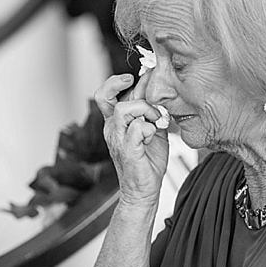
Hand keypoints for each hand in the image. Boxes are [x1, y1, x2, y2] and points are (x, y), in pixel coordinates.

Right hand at [94, 72, 169, 205]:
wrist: (145, 189)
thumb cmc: (148, 161)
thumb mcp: (152, 129)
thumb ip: (152, 111)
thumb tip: (159, 90)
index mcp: (115, 122)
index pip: (106, 94)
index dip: (117, 81)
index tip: (133, 76)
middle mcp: (112, 129)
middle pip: (112, 97)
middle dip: (137, 91)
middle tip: (154, 99)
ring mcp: (117, 139)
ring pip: (124, 109)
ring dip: (146, 110)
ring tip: (157, 121)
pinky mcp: (127, 150)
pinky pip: (137, 128)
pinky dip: (150, 128)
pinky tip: (154, 136)